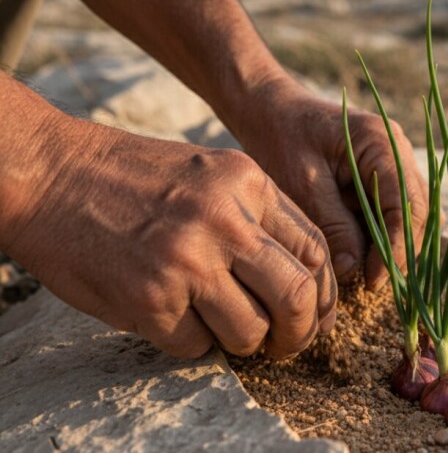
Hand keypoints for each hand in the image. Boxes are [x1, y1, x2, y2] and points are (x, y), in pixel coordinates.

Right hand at [5, 118, 335, 358]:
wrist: (51, 174)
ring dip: (245, 344)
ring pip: (251, 332)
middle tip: (286, 345)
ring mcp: (187, 262)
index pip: (316, 251)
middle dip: (301, 333)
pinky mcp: (149, 300)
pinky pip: (196, 346)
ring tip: (224, 330)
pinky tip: (176, 320)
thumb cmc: (134, 176)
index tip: (315, 314)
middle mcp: (225, 222)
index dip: (324, 294)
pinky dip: (194, 344)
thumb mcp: (212, 173)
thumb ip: (259, 216)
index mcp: (248, 184)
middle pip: (298, 296)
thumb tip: (305, 279)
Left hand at [230, 78, 428, 290]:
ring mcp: (394, 163)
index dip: (397, 249)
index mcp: (382, 143)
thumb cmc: (280, 139)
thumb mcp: (301, 184)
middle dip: (400, 253)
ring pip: (410, 216)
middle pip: (417, 213)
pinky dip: (383, 237)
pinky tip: (364, 260)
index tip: (373, 282)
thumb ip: (332, 224)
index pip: (407, 205)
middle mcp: (398, 151)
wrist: (269, 111)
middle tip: (372, 287)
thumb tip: (355, 270)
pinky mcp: (382, 177)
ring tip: (368, 278)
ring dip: (394, 247)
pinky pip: (393, 212)